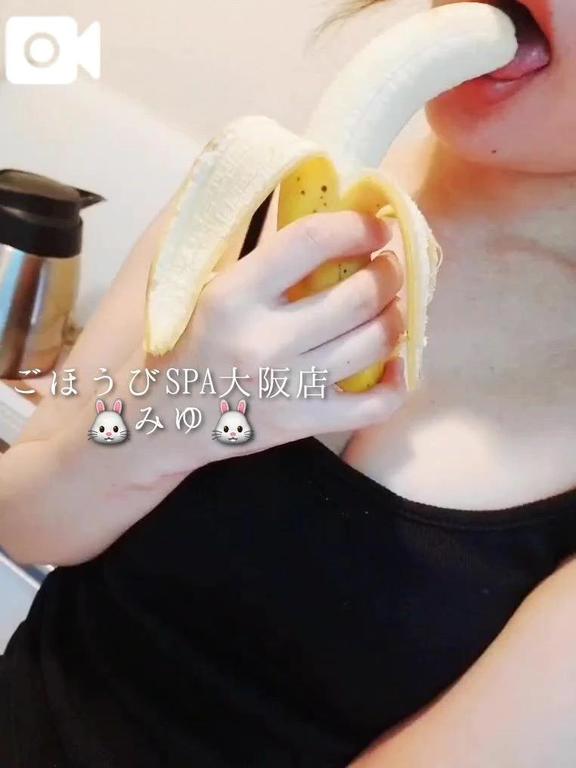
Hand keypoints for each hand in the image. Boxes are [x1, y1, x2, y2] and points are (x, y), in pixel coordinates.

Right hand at [147, 210, 406, 468]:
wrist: (158, 423)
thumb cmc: (184, 346)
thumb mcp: (203, 289)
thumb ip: (256, 254)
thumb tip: (315, 208)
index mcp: (232, 295)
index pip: (311, 242)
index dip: (357, 227)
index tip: (376, 226)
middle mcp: (263, 340)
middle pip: (358, 295)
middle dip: (389, 273)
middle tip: (388, 267)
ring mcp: (286, 387)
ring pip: (374, 343)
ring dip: (397, 318)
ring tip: (391, 307)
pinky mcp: (301, 424)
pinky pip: (373, 406)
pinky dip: (396, 384)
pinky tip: (394, 364)